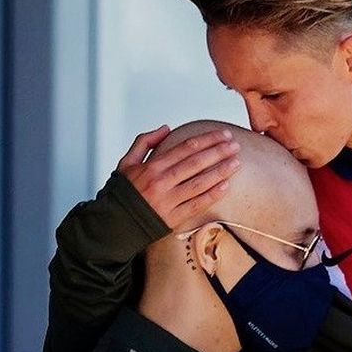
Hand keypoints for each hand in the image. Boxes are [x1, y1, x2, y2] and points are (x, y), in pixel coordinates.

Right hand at [117, 125, 240, 231]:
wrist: (114, 223)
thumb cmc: (123, 191)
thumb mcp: (126, 162)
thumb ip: (144, 141)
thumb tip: (166, 128)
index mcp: (152, 167)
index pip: (186, 148)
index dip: (207, 140)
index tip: (223, 135)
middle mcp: (161, 182)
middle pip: (196, 163)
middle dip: (219, 152)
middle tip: (235, 145)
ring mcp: (168, 201)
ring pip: (200, 183)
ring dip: (221, 171)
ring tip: (236, 163)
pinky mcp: (173, 218)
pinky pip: (197, 204)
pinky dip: (212, 195)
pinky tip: (226, 186)